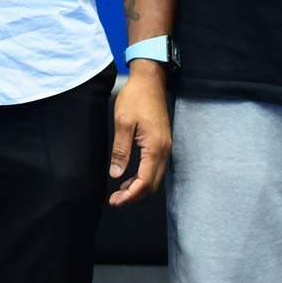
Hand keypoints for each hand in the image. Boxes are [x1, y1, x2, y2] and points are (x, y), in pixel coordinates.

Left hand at [109, 63, 170, 205]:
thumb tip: (116, 173)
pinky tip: (129, 178)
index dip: (131, 195)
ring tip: (120, 192)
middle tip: (116, 201)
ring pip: (155, 178)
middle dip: (134, 196)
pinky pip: (155, 167)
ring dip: (139, 188)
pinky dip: (143, 177)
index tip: (116, 201)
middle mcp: (164, 150)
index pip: (145, 181)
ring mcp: (165, 147)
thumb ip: (120, 151)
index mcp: (155, 147)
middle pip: (153, 184)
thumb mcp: (123, 123)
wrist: (150, 81)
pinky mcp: (162, 143)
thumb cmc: (137, 97)